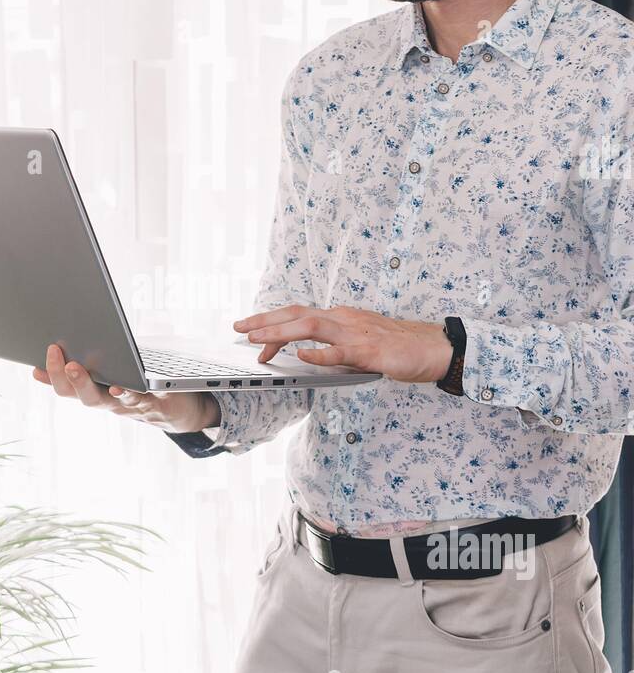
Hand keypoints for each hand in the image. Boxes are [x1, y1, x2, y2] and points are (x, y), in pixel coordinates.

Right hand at [33, 344, 221, 433]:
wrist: (176, 410)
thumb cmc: (137, 387)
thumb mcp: (109, 377)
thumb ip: (85, 368)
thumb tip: (55, 352)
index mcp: (98, 392)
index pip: (68, 389)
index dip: (52, 379)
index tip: (35, 368)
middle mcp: (112, 402)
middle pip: (86, 398)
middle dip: (71, 380)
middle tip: (64, 363)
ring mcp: (134, 403)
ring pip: (110, 399)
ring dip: (93, 385)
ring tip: (79, 368)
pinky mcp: (158, 399)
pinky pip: (144, 396)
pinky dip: (132, 391)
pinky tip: (123, 384)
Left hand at [233, 304, 452, 384]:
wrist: (434, 347)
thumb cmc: (398, 347)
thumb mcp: (359, 343)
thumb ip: (334, 347)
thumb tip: (308, 356)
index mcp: (340, 317)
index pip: (298, 315)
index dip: (272, 322)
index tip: (250, 331)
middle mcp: (344, 319)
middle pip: (297, 314)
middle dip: (264, 321)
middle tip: (239, 329)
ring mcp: (356, 333)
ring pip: (311, 327)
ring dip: (281, 332)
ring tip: (258, 340)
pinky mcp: (370, 350)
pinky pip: (341, 352)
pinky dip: (319, 355)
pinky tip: (302, 357)